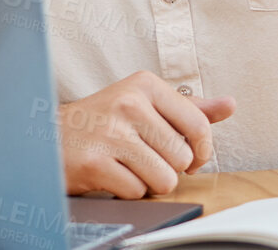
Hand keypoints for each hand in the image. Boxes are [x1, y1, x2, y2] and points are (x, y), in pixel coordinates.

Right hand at [58, 71, 236, 197]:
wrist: (47, 137)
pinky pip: (137, 192)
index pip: (198, 126)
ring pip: (164, 179)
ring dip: (149, 182)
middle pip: (182, 158)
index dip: (199, 151)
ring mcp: (111, 133)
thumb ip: (189, 107)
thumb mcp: (144, 104)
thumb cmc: (103, 122)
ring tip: (128, 166)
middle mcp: (129, 103)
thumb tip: (230, 104)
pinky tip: (111, 174)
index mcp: (145, 84)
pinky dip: (127, 191)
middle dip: (168, 168)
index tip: (186, 156)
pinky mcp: (96, 163)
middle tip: (143, 158)